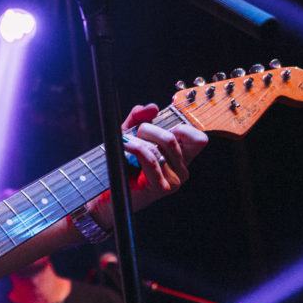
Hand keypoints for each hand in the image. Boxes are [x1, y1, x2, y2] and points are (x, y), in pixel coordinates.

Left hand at [92, 103, 208, 226]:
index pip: (199, 139)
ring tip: (124, 145)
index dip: (181, 127)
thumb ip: (138, 120)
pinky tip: (124, 147)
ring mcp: (175, 180)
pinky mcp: (163, 187)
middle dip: (147, 129)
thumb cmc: (118, 166)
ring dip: (137, 140)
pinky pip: (151, 157)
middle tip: (132, 137)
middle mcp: (183, 170)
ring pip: (161, 145)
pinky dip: (135, 148)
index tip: (159, 127)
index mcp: (180, 158)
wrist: (103, 196)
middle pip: (173, 136)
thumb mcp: (128, 136)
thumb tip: (152, 107)